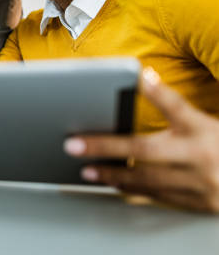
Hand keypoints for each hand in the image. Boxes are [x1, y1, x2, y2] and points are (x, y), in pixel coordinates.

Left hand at [64, 68, 218, 212]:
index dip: (156, 91)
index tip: (137, 76)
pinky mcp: (200, 204)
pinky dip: (134, 189)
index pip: (176, 106)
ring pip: (147, 179)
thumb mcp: (207, 124)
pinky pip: (159, 196)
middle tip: (73, 144)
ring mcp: (201, 183)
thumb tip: (144, 80)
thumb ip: (178, 111)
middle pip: (145, 150)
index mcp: (204, 129)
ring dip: (112, 174)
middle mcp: (202, 155)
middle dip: (105, 147)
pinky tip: (113, 183)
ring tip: (86, 169)